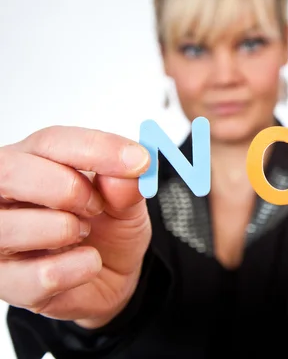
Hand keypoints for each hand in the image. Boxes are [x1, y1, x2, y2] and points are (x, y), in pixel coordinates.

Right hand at [0, 126, 150, 327]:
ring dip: (66, 229)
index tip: (140, 162)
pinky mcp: (7, 281)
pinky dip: (77, 268)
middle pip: (9, 172)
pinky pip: (39, 275)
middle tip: (98, 205)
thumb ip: (127, 186)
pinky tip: (85, 262)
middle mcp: (4, 194)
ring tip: (84, 233)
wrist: (109, 276)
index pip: (50, 142)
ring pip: (10, 226)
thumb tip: (131, 174)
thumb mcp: (126, 202)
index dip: (97, 149)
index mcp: (33, 160)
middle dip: (66, 188)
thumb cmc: (107, 228)